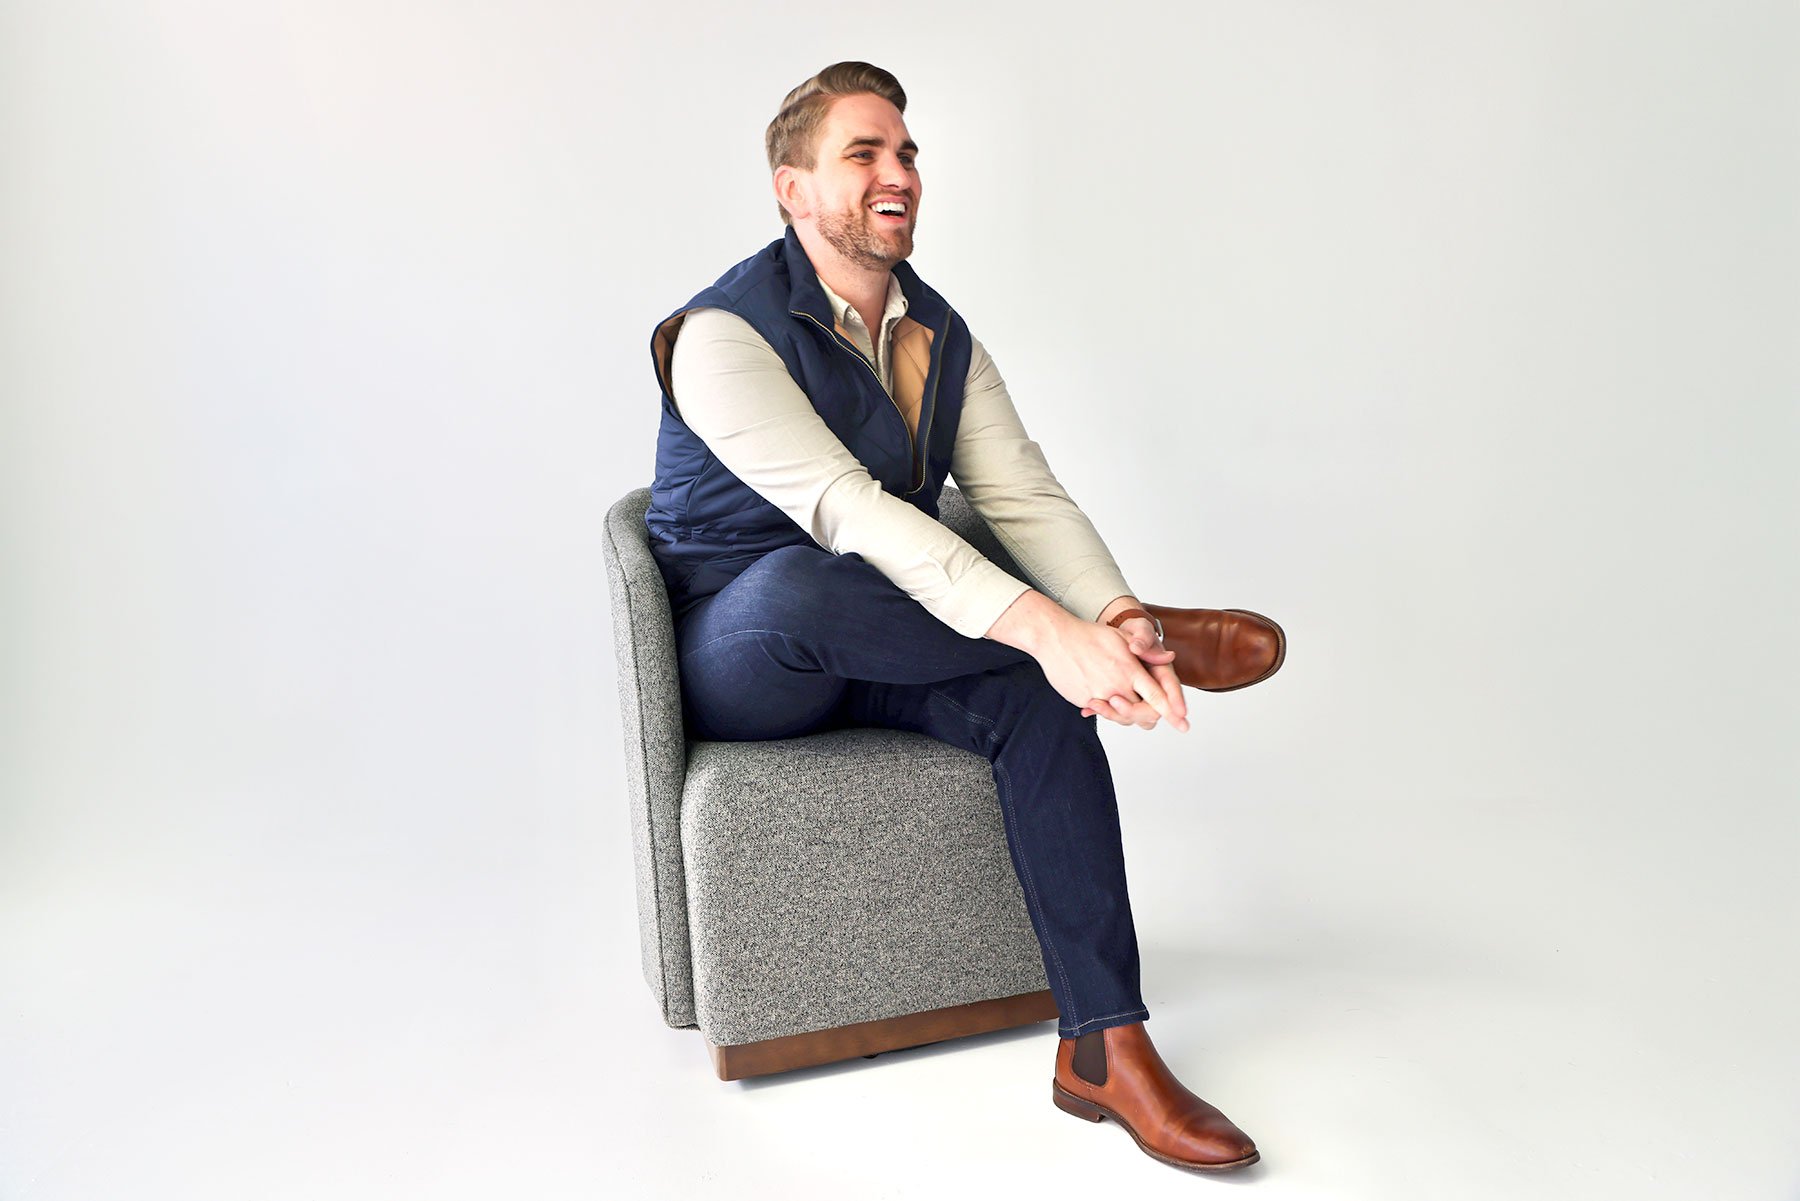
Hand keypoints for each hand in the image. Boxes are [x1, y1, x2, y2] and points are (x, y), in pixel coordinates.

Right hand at [986, 592, 1186, 730]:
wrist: (1055, 639)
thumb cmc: (1090, 635)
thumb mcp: (1122, 637)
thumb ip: (1147, 650)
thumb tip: (1169, 657)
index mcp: (1130, 668)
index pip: (1157, 696)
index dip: (1172, 712)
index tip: (1183, 724)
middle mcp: (1118, 684)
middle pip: (1143, 713)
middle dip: (1150, 716)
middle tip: (1154, 714)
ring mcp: (1100, 695)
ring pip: (1122, 717)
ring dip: (1126, 713)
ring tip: (1120, 699)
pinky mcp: (1085, 700)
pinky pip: (1102, 713)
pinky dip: (1106, 709)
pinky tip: (1103, 700)